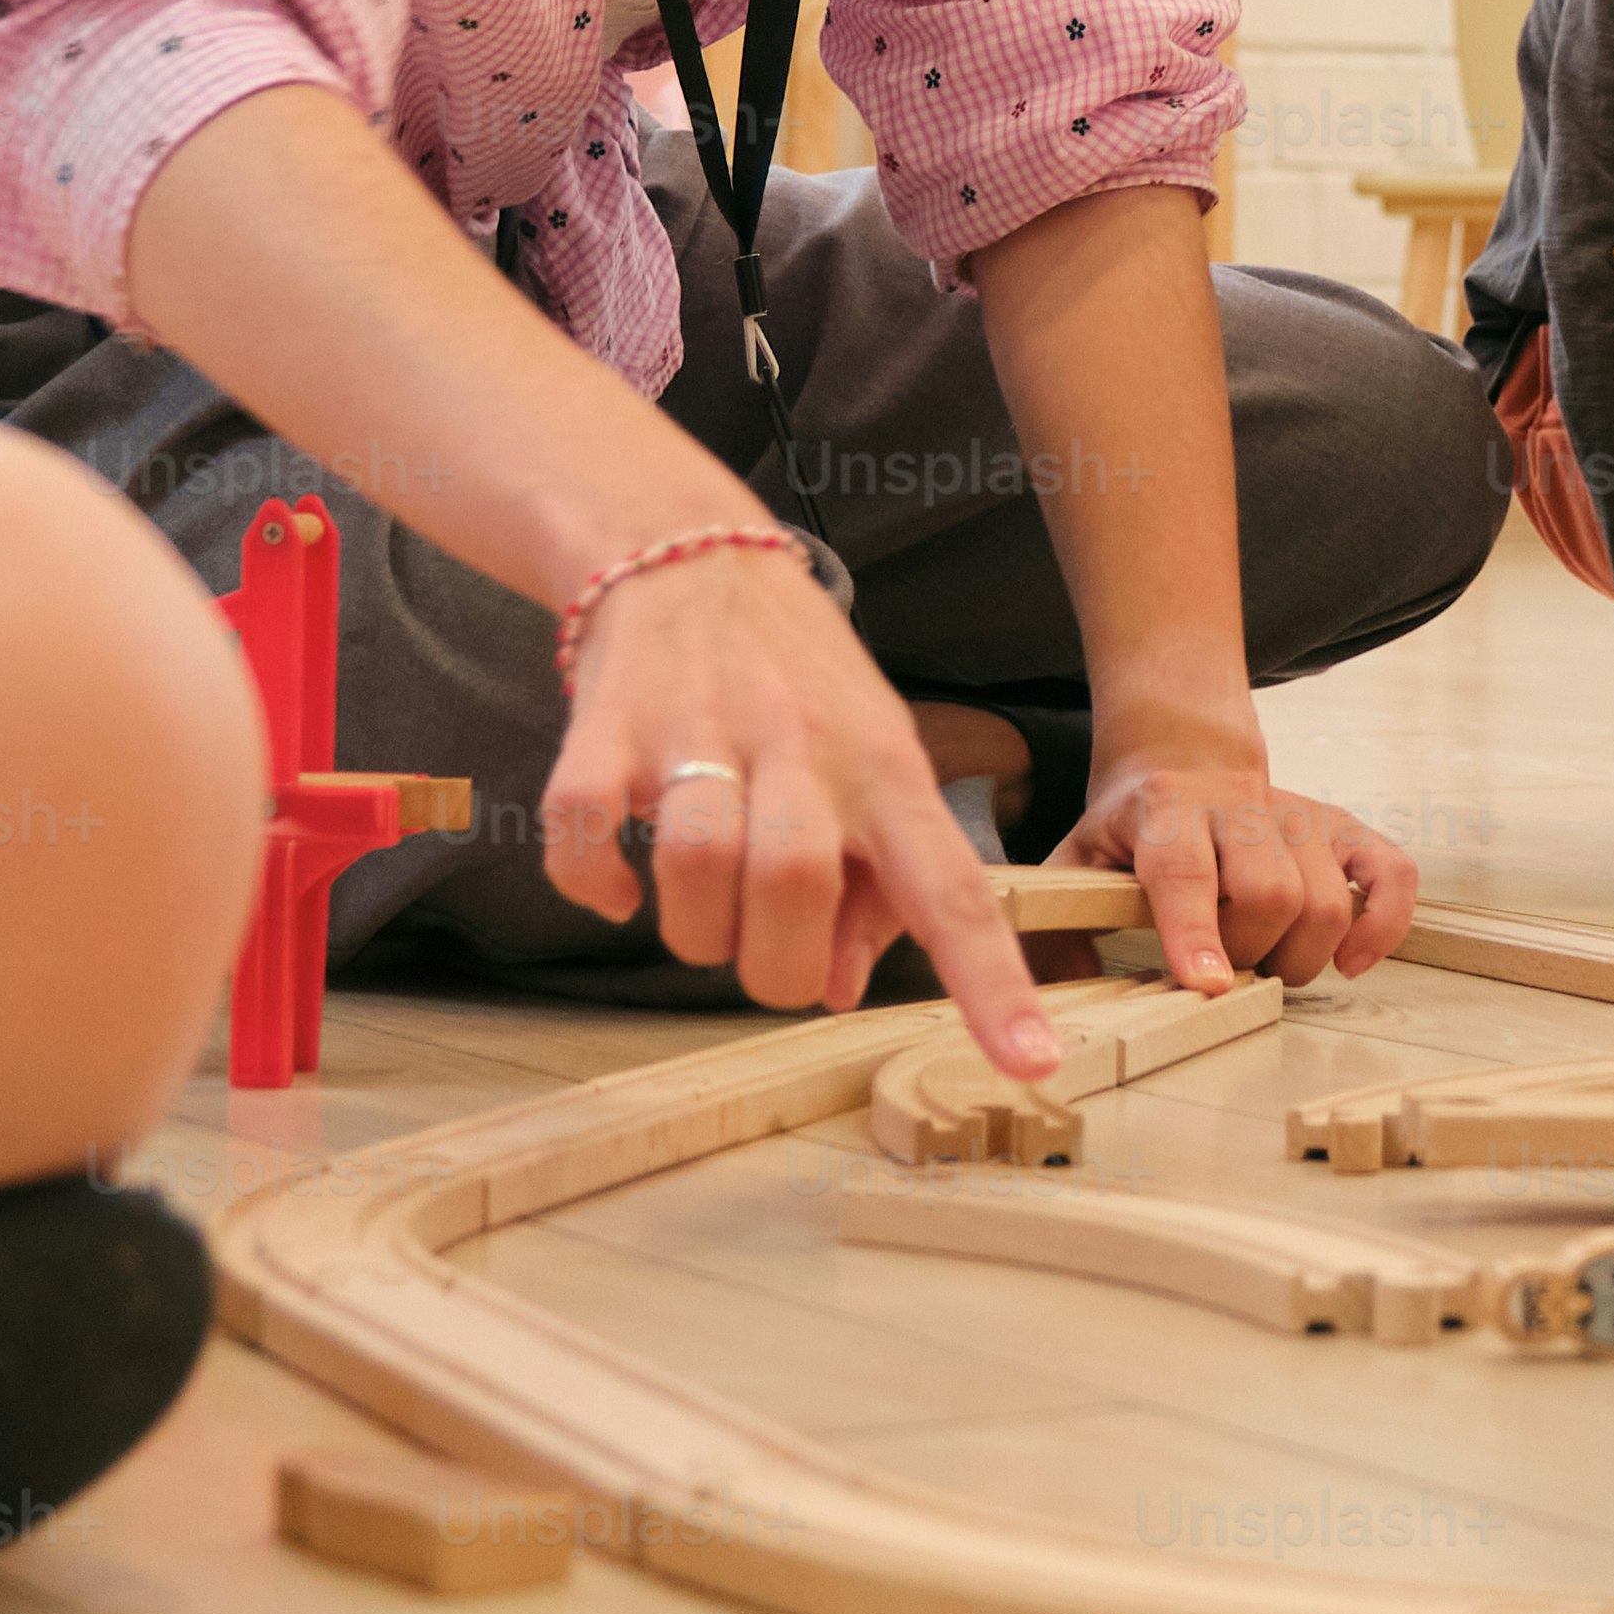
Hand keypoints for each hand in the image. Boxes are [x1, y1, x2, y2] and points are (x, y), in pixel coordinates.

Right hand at [536, 539, 1060, 1076]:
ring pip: (698, 862)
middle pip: (796, 885)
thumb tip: (838, 989)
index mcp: (885, 768)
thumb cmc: (797, 680)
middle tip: (766, 952)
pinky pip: (587, 829)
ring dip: (694, 932)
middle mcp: (801, 745)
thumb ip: (871, 883)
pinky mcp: (608, 724)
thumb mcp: (870, 761)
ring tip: (702, 915)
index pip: (951, 886)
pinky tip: (618, 886)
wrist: (689, 550)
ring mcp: (700, 728)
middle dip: (774, 967)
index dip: (989, 980)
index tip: (1027, 1063)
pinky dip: (594, 882)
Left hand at [1062, 732, 1414, 990]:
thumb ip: (1057, 924)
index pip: (1185, 871)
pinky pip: (1391, 872)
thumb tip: (1045, 1004)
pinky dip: (1384, 924)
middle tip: (1226, 970)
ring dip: (1301, 955)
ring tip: (1267, 961)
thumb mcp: (1076, 860)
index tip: (1204, 984)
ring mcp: (1298, 814)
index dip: (1196, 931)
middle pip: (1269, 893)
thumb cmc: (1130, 825)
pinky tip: (1350, 959)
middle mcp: (1238, 806)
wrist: (1180, 749)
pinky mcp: (1342, 825)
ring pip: (1327, 898)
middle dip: (1250, 954)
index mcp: (1165, 811)